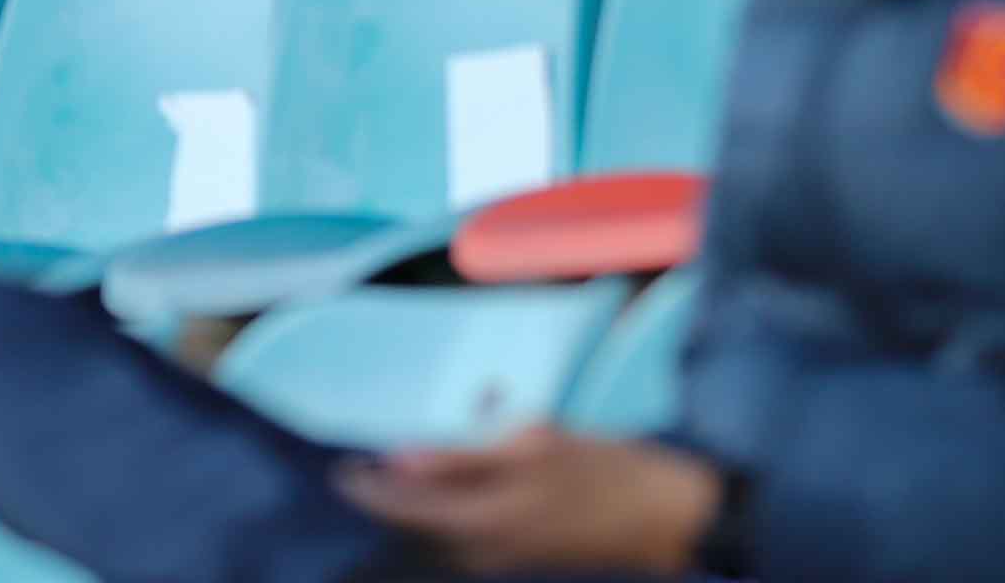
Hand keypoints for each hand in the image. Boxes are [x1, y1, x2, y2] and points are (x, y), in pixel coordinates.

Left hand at [336, 427, 724, 575]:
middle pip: (418, 526)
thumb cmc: (602, 469)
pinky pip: (468, 534)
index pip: (402, 510)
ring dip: (418, 505)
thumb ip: (462, 455)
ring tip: (400, 468)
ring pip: (442, 532)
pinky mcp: (524, 554)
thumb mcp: (532, 446)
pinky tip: (452, 482)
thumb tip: (398, 459)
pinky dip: (449, 510)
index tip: (339, 468)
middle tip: (362, 463)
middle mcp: (484, 550)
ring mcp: (505, 557)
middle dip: (388, 498)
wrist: (666, 516)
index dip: (366, 490)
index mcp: (482, 522)